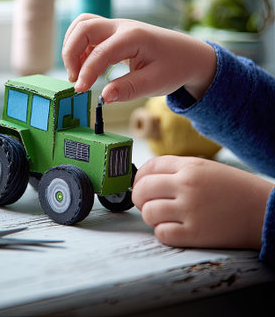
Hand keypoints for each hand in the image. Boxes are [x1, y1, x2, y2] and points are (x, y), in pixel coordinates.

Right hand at [62, 14, 216, 101]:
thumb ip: (128, 89)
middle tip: (74, 79)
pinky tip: (84, 66)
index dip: (86, 73)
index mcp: (133, 37)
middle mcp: (121, 26)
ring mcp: (116, 26)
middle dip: (70, 53)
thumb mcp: (155, 83)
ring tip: (76, 72)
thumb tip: (103, 97)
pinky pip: (88, 32)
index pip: (99, 52)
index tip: (81, 91)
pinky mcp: (113, 32)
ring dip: (72, 46)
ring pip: (82, 25)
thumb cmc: (175, 67)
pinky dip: (79, 46)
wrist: (189, 55)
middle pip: (83, 28)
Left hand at [132, 156, 273, 249]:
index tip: (139, 185)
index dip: (138, 177)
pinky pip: (162, 233)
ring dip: (151, 216)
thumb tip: (145, 177)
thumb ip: (176, 169)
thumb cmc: (234, 189)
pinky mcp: (195, 234)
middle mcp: (187, 186)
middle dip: (139, 198)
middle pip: (142, 190)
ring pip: (148, 212)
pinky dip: (162, 232)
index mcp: (189, 167)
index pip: (148, 167)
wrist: (263, 211)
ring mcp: (190, 210)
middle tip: (146, 203)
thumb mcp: (205, 167)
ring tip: (163, 216)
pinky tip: (173, 229)